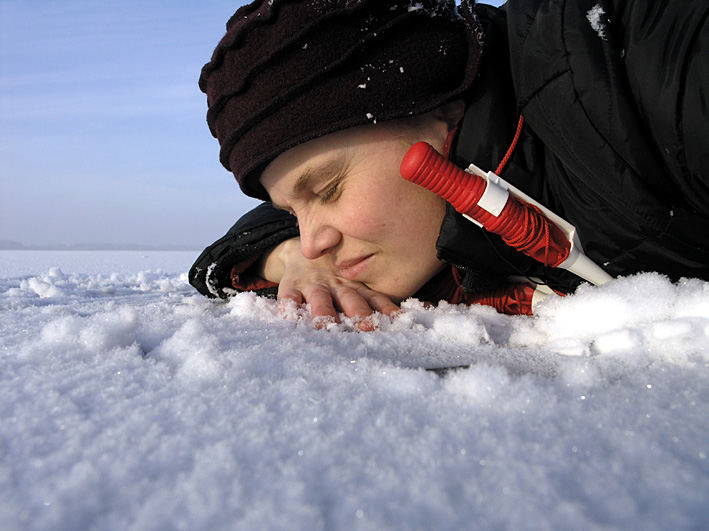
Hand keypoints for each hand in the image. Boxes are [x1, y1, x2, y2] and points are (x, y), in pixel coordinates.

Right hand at [259, 238, 399, 329]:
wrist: (301, 251)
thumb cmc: (335, 275)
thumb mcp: (357, 282)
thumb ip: (381, 301)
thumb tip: (427, 310)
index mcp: (357, 287)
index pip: (376, 300)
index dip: (387, 311)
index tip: (400, 322)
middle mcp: (338, 286)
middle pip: (350, 300)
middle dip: (358, 313)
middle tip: (367, 326)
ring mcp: (313, 286)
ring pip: (319, 300)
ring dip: (323, 313)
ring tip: (325, 325)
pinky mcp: (290, 287)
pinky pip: (288, 297)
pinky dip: (288, 306)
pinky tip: (288, 315)